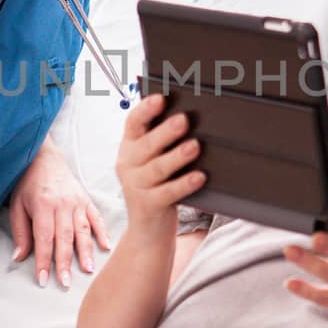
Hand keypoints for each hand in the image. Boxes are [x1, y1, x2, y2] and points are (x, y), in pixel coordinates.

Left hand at [9, 144, 110, 287]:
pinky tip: (105, 246)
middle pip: (65, 238)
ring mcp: (77, 202)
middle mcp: (62, 204)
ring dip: (86, 251)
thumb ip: (20, 232)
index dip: (44, 261)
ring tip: (88, 270)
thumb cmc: (27, 183)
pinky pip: (96, 217)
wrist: (44, 157)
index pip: (44, 238)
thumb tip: (19, 257)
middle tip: (65, 283)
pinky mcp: (86, 199)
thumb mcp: (16, 205)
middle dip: (65, 263)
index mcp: (43, 205)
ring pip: (82, 230)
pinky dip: (102, 232)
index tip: (43, 279)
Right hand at [115, 93, 205, 238]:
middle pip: (146, 145)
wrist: (147, 229)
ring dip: (177, 156)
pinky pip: (168, 192)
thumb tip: (188, 114)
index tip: (160, 98)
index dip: (145, 110)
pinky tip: (199, 176)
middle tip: (184, 120)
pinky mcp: (148, 205)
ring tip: (195, 146)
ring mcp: (136, 186)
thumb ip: (161, 141)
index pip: (133, 123)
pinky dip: (184, 184)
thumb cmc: (156, 186)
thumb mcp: (152, 161)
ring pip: (157, 168)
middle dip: (165, 132)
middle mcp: (128, 164)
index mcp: (129, 147)